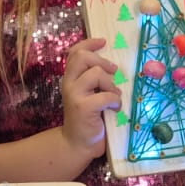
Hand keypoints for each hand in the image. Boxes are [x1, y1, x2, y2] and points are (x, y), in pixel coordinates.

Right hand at [61, 37, 120, 159]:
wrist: (77, 144)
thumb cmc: (88, 119)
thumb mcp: (89, 94)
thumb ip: (94, 80)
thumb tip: (114, 66)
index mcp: (70, 78)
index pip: (75, 52)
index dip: (89, 43)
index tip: (103, 42)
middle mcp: (69, 83)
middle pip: (82, 57)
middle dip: (102, 61)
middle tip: (114, 72)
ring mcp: (74, 95)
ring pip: (96, 73)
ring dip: (111, 85)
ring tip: (114, 96)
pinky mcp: (82, 108)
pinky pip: (105, 95)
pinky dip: (115, 101)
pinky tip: (115, 109)